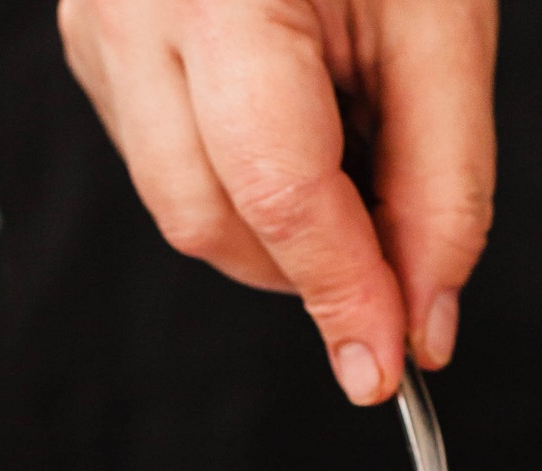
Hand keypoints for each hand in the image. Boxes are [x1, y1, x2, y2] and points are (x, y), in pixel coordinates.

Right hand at [59, 0, 497, 403]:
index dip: (340, 292)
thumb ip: (445, 188)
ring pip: (186, 205)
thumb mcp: (443, 27)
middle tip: (398, 234)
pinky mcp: (96, 42)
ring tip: (348, 130)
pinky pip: (170, 161)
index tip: (390, 364)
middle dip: (313, 264)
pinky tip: (294, 110)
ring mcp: (96, 24)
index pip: (275, 189)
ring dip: (283, 222)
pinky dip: (248, 177)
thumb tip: (426, 320)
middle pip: (212, 221)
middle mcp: (132, 4)